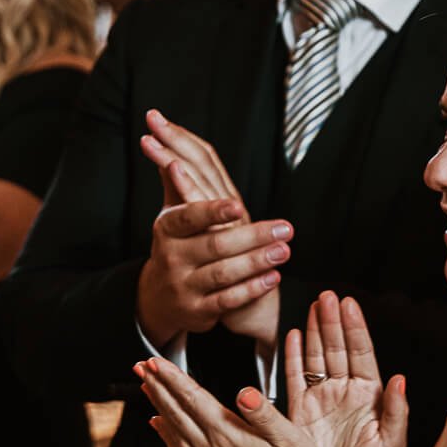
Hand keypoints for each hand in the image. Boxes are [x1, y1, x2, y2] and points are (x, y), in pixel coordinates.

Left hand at [136, 357, 334, 446]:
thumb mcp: (292, 439)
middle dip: (157, 386)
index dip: (172, 378)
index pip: (193, 399)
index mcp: (229, 435)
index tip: (156, 362)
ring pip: (173, 431)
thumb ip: (264, 414)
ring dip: (158, 406)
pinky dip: (165, 436)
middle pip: (176, 412)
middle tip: (141, 367)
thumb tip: (245, 393)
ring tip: (147, 388)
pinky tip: (160, 428)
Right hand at [140, 109, 284, 348]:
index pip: (189, 217)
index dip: (211, 211)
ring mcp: (185, 286)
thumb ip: (177, 179)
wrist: (160, 297)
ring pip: (223, 274)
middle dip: (252, 237)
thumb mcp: (173, 214)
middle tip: (286, 228)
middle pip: (215, 245)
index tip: (236, 205)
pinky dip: (252, 289)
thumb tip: (166, 136)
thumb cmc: (177, 244)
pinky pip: (227, 300)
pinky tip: (273, 277)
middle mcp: (173, 258)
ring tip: (284, 250)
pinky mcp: (199, 310)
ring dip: (256, 262)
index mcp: (167, 229)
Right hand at [284, 292, 406, 446]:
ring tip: (313, 306)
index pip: (362, 353)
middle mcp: (346, 392)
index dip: (355, 327)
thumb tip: (399, 379)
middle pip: (338, 347)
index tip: (349, 304)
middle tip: (327, 295)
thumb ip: (397, 411)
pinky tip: (295, 336)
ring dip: (316, 330)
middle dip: (333, 320)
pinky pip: (296, 377)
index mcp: (370, 396)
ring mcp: (322, 400)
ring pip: (318, 356)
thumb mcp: (391, 445)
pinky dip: (294, 356)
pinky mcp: (301, 412)